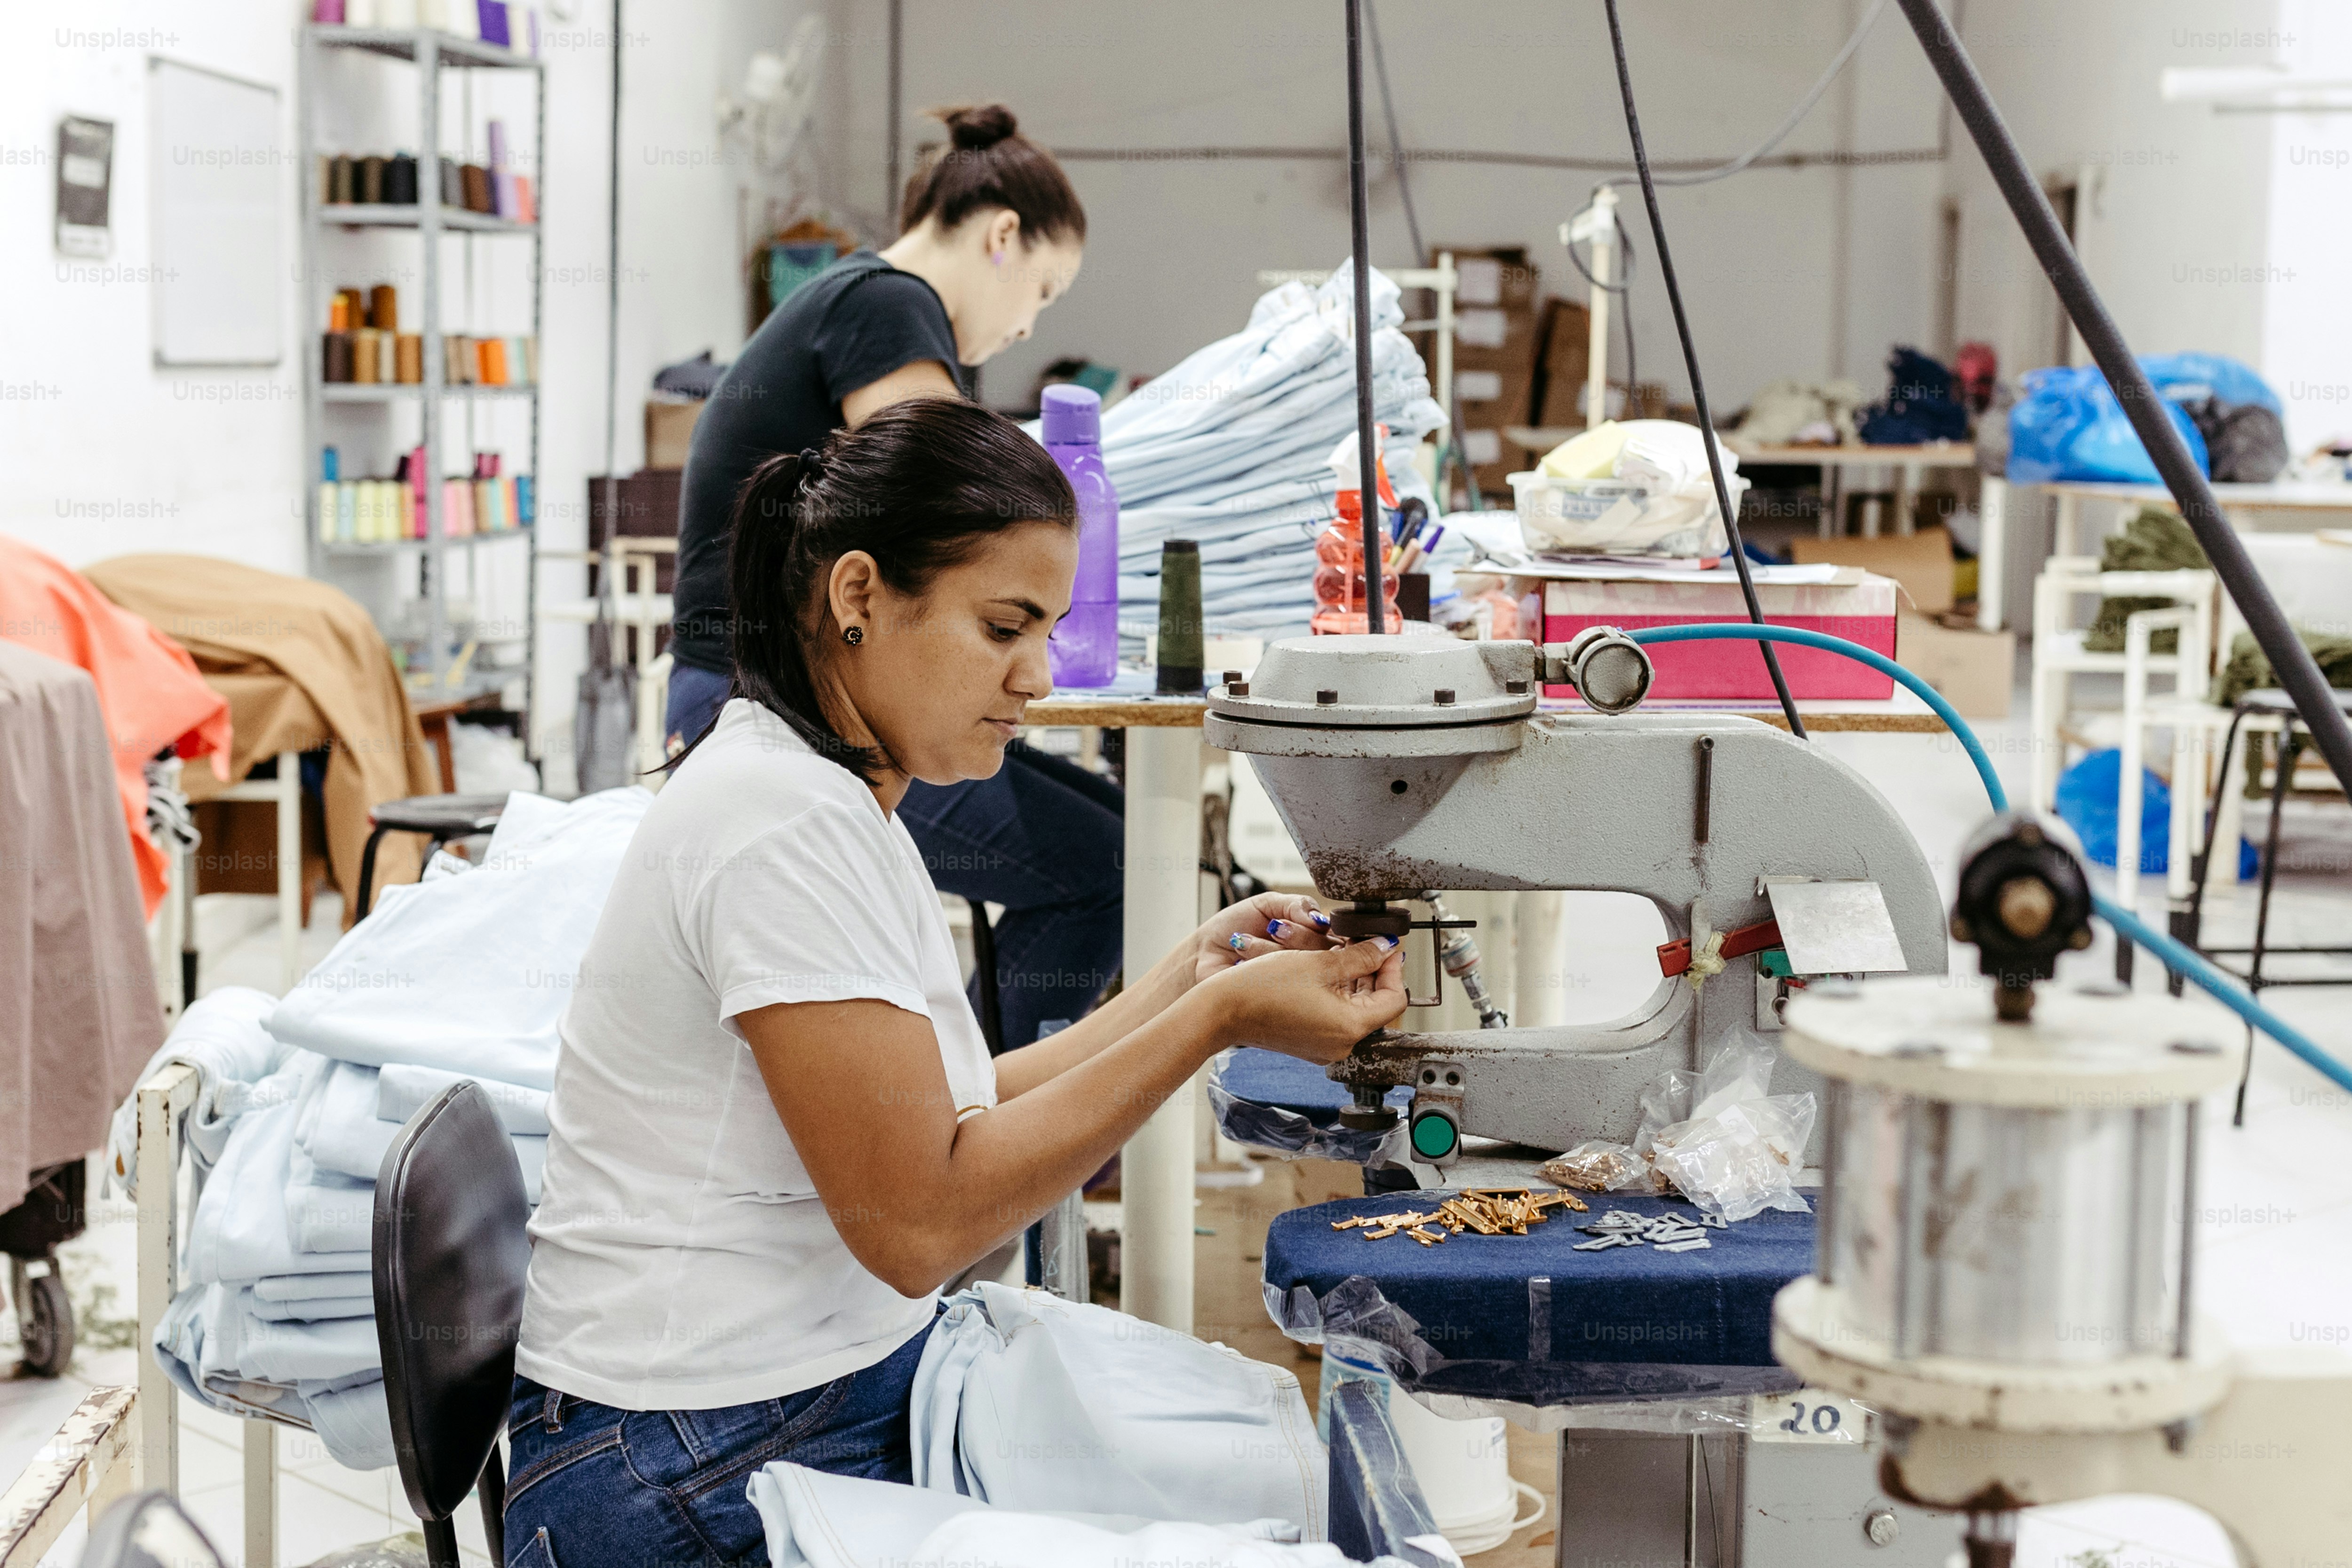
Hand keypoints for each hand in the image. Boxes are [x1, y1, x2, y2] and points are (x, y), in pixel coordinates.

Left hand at [1183, 892, 1340, 990]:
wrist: (1203, 953)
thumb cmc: (1235, 927)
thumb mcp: (1266, 904)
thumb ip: (1296, 905)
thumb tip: (1320, 918)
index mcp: (1314, 940)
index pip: (1336, 937)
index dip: (1321, 929)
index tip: (1307, 922)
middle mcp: (1310, 966)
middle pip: (1326, 956)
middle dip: (1297, 937)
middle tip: (1273, 928)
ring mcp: (1295, 988)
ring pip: (1304, 971)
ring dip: (1272, 951)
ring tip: (1245, 941)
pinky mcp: (1278, 1003)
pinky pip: (1280, 989)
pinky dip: (1257, 968)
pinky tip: (1240, 960)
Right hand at [1194, 937, 1406, 1065]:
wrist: (1221, 1011)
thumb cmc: (1263, 987)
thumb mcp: (1318, 962)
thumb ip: (1360, 955)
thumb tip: (1386, 946)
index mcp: (1350, 1028)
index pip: (1394, 998)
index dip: (1393, 967)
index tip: (1386, 945)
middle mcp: (1341, 1045)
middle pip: (1375, 1004)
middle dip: (1372, 971)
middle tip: (1363, 943)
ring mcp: (1324, 1047)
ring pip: (1354, 1008)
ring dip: (1353, 980)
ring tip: (1341, 952)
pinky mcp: (1309, 1043)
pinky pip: (1334, 1017)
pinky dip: (1335, 993)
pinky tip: (1323, 971)